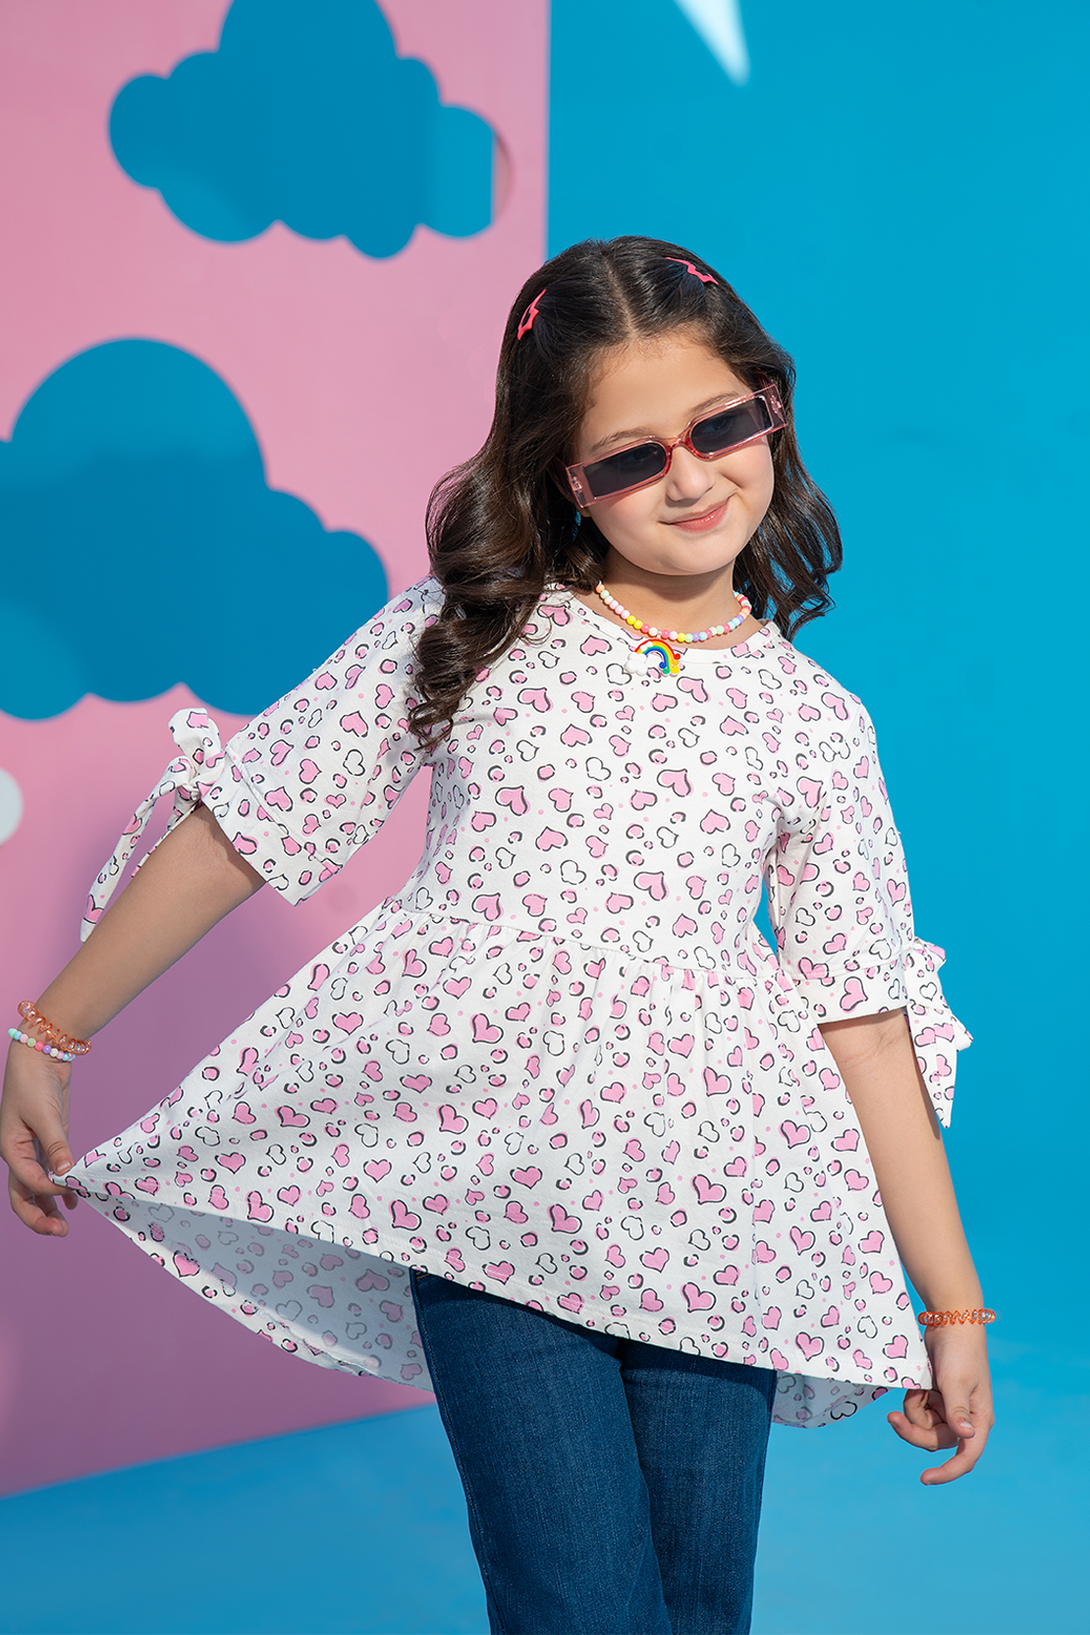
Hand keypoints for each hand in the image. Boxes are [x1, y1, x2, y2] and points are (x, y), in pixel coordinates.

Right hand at [1, 1040, 77, 1235]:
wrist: (40, 1054)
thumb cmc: (33, 1082)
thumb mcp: (45, 1114)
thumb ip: (57, 1145)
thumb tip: (67, 1175)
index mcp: (10, 1149)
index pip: (28, 1182)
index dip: (49, 1190)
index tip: (72, 1189)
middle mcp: (19, 1153)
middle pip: (23, 1195)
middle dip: (38, 1216)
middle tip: (59, 1232)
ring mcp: (34, 1148)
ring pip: (37, 1187)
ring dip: (49, 1206)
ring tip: (65, 1225)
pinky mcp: (50, 1140)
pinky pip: (52, 1171)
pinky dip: (61, 1187)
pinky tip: (74, 1200)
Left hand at [886, 1324, 993, 1483]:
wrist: (948, 1321)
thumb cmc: (959, 1350)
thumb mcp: (956, 1380)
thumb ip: (957, 1410)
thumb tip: (966, 1438)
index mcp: (978, 1420)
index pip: (966, 1456)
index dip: (948, 1473)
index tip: (924, 1478)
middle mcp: (964, 1419)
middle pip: (934, 1441)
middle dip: (912, 1429)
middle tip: (891, 1418)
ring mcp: (948, 1409)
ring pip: (922, 1426)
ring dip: (913, 1409)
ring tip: (918, 1386)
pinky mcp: (935, 1398)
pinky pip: (917, 1410)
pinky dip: (914, 1398)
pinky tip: (918, 1382)